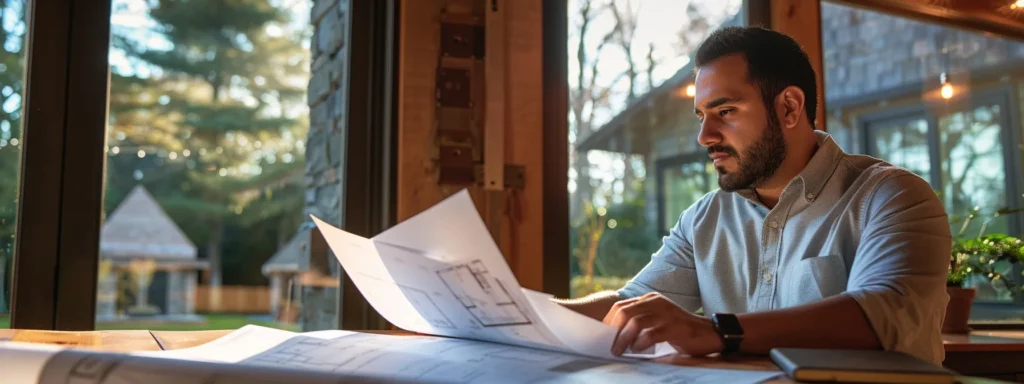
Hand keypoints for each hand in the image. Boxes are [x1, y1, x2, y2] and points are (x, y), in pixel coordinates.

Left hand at [603, 292, 723, 356]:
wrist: (710, 333)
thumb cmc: (680, 331)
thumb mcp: (657, 321)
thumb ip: (640, 322)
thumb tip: (615, 336)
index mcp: (649, 299)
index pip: (621, 306)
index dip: (609, 322)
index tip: (603, 338)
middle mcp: (656, 302)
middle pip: (624, 312)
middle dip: (614, 331)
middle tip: (611, 347)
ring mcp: (666, 313)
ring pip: (636, 322)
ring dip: (624, 339)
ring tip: (620, 351)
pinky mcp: (675, 326)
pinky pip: (651, 333)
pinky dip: (641, 343)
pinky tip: (638, 350)